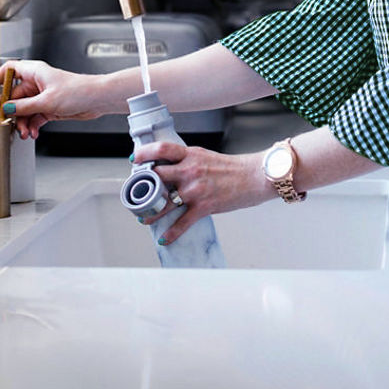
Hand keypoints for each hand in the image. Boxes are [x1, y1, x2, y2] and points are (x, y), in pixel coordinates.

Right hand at [0, 59, 106, 138]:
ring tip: (26, 133)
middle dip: (13, 112)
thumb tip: (7, 109)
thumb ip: (24, 107)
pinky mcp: (49, 107)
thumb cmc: (78, 91)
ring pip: (24, 109)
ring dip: (23, 122)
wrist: (97, 100)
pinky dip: (33, 125)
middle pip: (14, 96)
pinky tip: (33, 132)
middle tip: (11, 124)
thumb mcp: (46, 101)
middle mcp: (37, 83)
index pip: (9, 70)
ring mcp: (42, 95)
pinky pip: (34, 116)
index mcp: (34, 72)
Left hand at [132, 141, 272, 244]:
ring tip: (145, 219)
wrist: (254, 177)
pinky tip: (165, 238)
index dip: (145, 153)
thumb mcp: (205, 155)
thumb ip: (186, 160)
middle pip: (157, 176)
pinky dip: (171, 233)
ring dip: (151, 213)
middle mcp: (190, 171)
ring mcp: (196, 189)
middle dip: (143, 186)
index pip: (162, 149)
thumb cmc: (231, 168)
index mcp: (190, 155)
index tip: (134, 159)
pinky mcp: (204, 206)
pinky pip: (182, 223)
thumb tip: (169, 166)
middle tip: (136, 193)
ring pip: (164, 203)